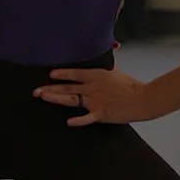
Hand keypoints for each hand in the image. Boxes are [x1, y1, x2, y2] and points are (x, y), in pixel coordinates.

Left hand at [35, 66, 154, 125]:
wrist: (143, 100)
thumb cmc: (130, 86)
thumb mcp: (114, 72)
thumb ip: (103, 67)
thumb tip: (98, 57)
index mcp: (97, 76)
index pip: (75, 73)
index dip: (62, 74)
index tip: (50, 74)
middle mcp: (93, 87)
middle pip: (68, 88)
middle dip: (50, 88)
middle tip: (36, 91)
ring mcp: (96, 101)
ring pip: (72, 100)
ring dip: (57, 98)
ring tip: (44, 97)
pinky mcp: (101, 114)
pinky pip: (87, 117)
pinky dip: (79, 120)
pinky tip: (69, 122)